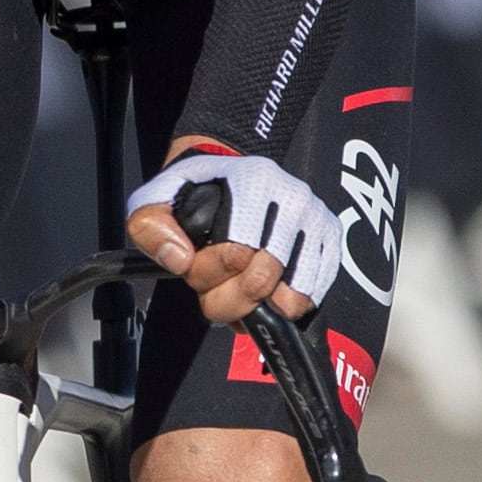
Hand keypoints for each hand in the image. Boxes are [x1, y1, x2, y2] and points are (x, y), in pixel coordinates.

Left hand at [125, 148, 342, 323]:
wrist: (229, 173)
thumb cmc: (195, 194)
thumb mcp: (156, 199)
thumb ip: (151, 227)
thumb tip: (181, 259)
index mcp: (252, 180)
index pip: (236, 254)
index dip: (207, 275)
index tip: (193, 270)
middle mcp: (292, 197)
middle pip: (263, 280)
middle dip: (230, 298)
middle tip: (215, 288)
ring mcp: (316, 218)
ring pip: (293, 296)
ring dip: (259, 307)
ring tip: (239, 290)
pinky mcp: (330, 239)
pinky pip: (313, 295)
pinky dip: (285, 306)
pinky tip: (264, 293)